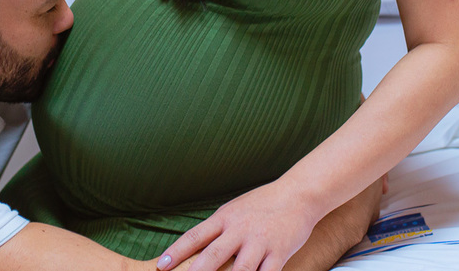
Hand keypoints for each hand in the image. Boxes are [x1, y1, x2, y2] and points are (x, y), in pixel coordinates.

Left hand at [156, 180, 319, 270]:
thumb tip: (194, 248)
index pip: (195, 236)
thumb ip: (217, 229)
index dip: (177, 252)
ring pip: (241, 270)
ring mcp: (260, 242)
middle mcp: (240, 229)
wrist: (298, 195)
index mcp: (225, 218)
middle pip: (213, 255)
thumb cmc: (263, 204)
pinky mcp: (279, 252)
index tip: (161, 266)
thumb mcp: (234, 210)